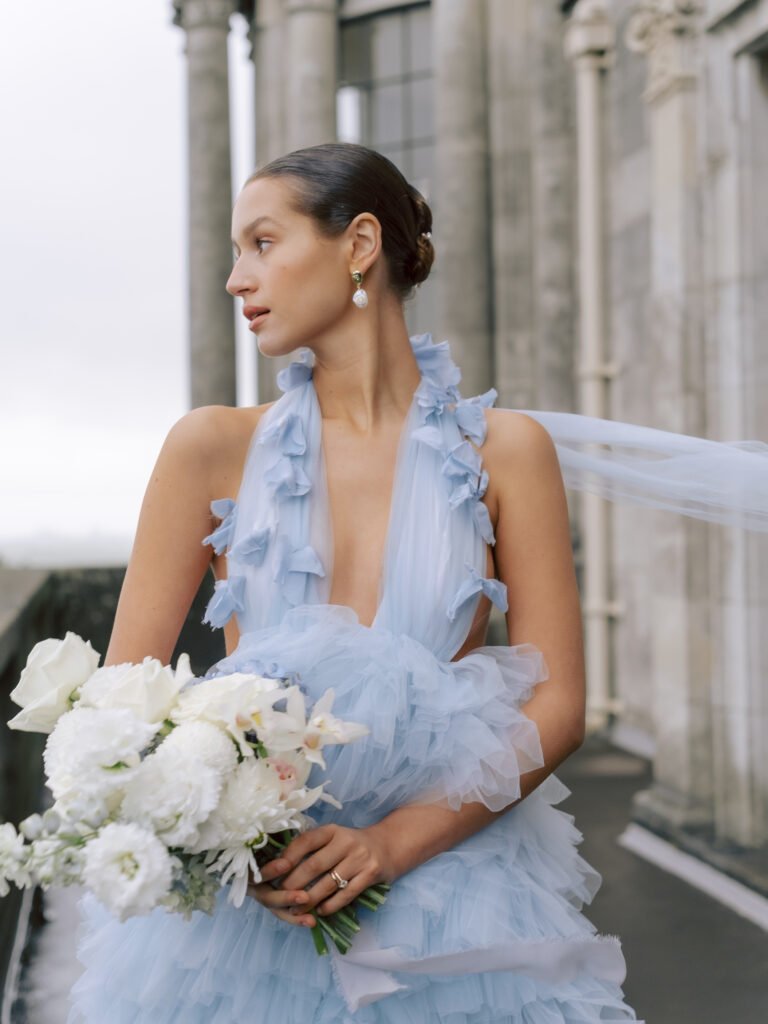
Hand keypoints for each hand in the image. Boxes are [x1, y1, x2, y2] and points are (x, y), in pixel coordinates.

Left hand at [248, 824, 393, 925]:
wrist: (389, 846)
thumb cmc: (353, 845)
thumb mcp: (334, 838)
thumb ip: (313, 847)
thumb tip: (280, 865)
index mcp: (333, 830)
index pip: (305, 841)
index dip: (287, 857)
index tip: (271, 872)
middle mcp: (346, 841)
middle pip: (314, 865)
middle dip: (293, 883)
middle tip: (279, 895)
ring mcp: (360, 858)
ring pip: (328, 883)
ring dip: (309, 900)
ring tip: (296, 909)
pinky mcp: (371, 874)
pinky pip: (346, 894)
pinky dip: (331, 905)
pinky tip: (320, 911)